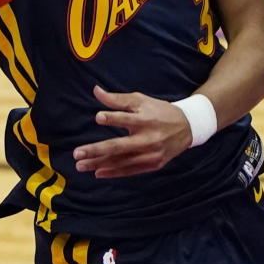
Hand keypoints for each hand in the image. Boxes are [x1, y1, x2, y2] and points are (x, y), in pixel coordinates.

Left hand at [72, 87, 192, 177]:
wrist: (187, 128)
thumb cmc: (159, 111)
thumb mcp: (141, 100)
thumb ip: (117, 99)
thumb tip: (95, 90)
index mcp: (146, 119)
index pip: (127, 118)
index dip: (113, 118)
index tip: (98, 117)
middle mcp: (148, 138)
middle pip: (119, 146)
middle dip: (96, 150)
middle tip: (77, 153)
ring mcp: (150, 154)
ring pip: (121, 161)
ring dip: (99, 164)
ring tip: (81, 165)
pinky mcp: (153, 165)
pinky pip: (130, 170)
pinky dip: (114, 172)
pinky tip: (98, 172)